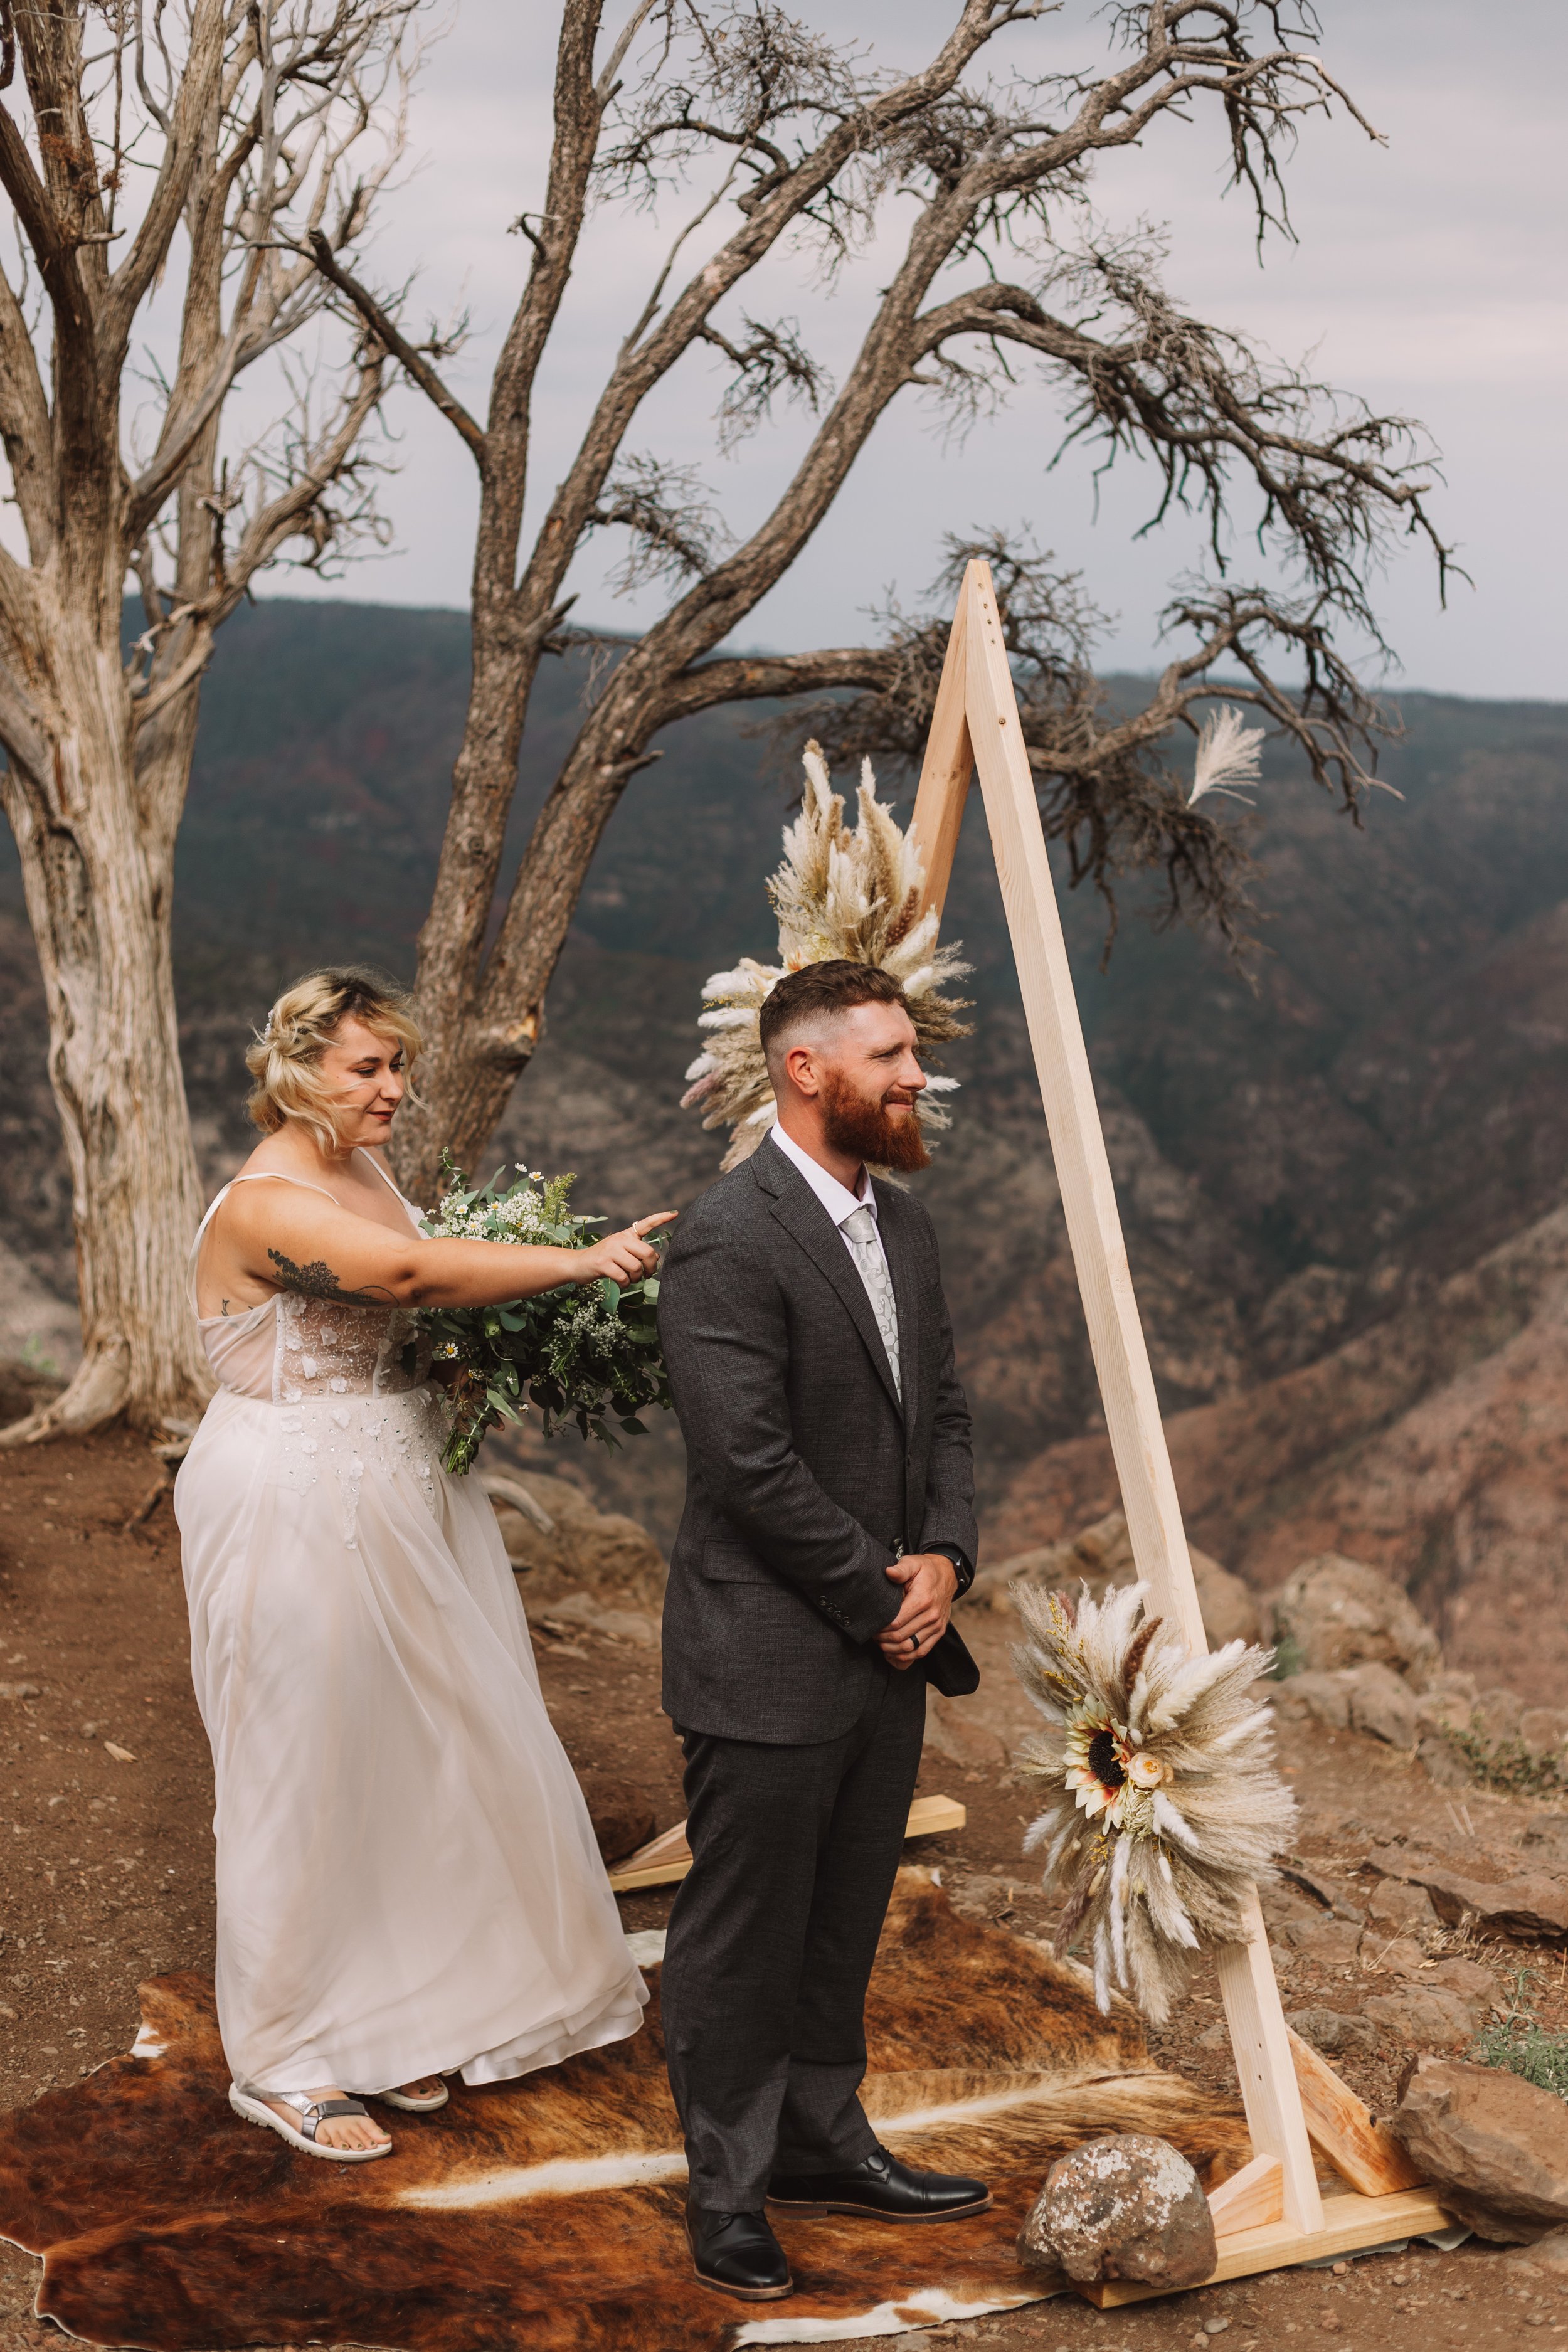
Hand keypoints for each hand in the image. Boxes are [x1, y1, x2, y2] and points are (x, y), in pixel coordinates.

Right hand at [577, 1212, 676, 1286]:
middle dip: (650, 1268)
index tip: (674, 1213)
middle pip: (647, 1253)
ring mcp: (610, 1251)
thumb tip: (656, 1257)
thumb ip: (638, 1253)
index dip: (661, 1218)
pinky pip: (623, 1277)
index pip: (646, 1224)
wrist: (577, 1264)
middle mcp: (619, 1239)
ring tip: (630, 1279)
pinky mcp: (603, 1263)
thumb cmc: (604, 1260)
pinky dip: (625, 1284)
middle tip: (646, 1275)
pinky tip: (621, 1283)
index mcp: (626, 1235)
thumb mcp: (621, 1253)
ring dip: (636, 1278)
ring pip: (636, 1267)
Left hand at [877, 1551, 957, 1670]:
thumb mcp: (913, 1563)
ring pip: (909, 1648)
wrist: (947, 1575)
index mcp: (923, 1600)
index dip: (881, 1627)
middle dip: (882, 1639)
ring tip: (881, 1643)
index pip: (896, 1622)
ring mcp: (936, 1626)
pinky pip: (921, 1652)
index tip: (872, 1625)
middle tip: (873, 1634)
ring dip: (891, 1649)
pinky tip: (893, 1653)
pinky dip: (905, 1657)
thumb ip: (901, 1569)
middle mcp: (932, 1616)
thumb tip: (888, 1572)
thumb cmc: (925, 1570)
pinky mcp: (939, 1633)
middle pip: (900, 1637)